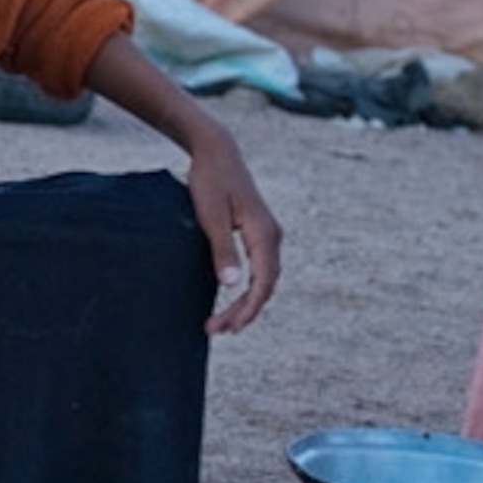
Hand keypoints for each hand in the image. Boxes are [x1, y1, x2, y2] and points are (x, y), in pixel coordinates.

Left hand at [79, 31, 285, 329]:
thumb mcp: (210, 216)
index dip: (246, 310)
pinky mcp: (258, 232)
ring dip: (245, 303)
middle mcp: (272, 236)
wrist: (216, 151)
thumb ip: (222, 250)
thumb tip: (232, 286)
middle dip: (243, 312)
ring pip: (263, 279)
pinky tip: (230, 298)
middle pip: (265, 286)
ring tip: (221, 323)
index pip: (262, 284)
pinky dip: (247, 287)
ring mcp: (267, 234)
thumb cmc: (209, 181)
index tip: (227, 328)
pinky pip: (259, 268)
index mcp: (264, 235)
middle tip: (215, 330)